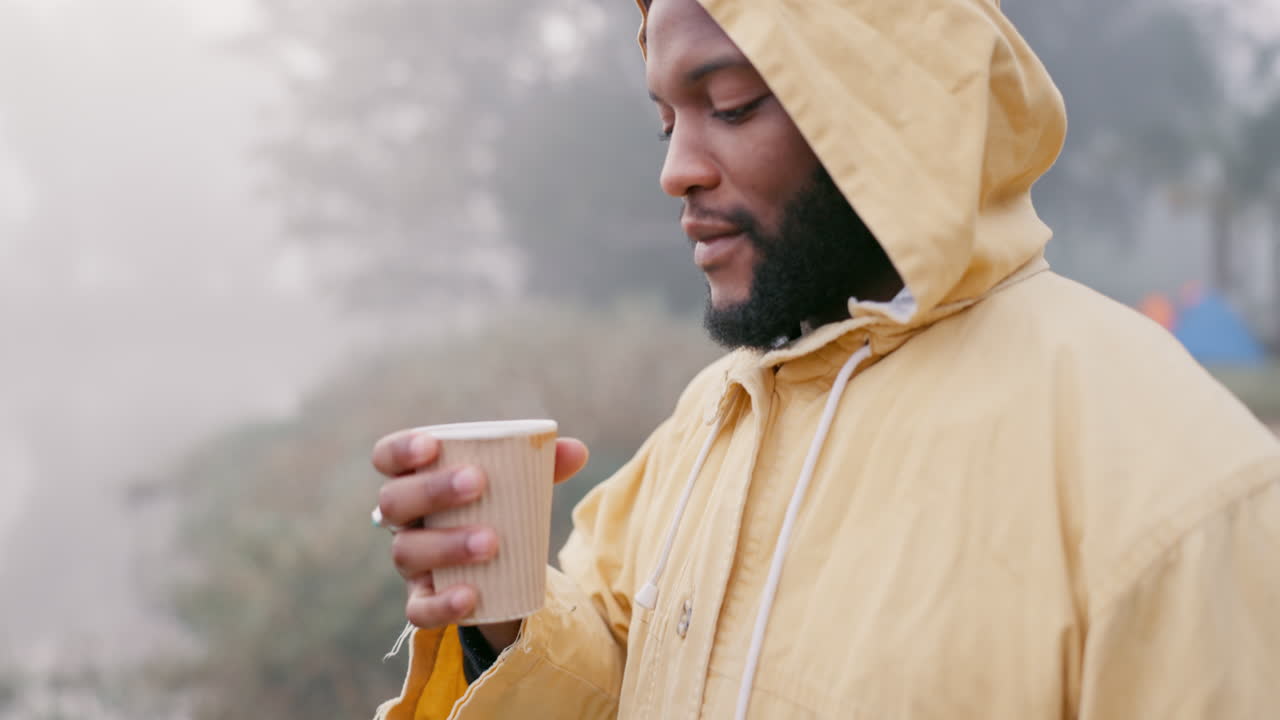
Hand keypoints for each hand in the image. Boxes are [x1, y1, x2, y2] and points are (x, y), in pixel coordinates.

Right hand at [372, 428, 588, 650]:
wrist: (498, 567)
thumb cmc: (498, 508)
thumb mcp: (516, 484)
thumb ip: (543, 464)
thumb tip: (577, 451)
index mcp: (416, 478)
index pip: (388, 457)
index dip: (401, 449)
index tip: (432, 445)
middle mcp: (403, 519)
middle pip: (394, 502)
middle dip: (432, 490)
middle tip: (477, 483)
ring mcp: (410, 560)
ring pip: (406, 552)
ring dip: (446, 544)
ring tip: (491, 542)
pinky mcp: (422, 600)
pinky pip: (418, 608)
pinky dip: (442, 603)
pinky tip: (471, 595)